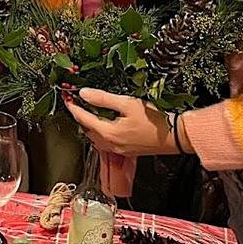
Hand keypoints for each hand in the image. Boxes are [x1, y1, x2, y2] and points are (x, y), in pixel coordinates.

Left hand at [63, 88, 182, 156]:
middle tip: (75, 101)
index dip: (73, 106)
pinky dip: (100, 131)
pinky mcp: (125, 150)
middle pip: (86, 129)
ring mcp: (118, 149)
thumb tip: (84, 93)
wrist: (175, 137)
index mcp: (108, 133)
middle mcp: (110, 144)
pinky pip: (105, 142)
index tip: (67, 96)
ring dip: (89, 124)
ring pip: (95, 137)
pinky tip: (104, 123)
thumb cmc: (154, 120)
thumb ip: (103, 99)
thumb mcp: (127, 103)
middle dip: (79, 115)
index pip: (83, 118)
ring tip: (88, 110)